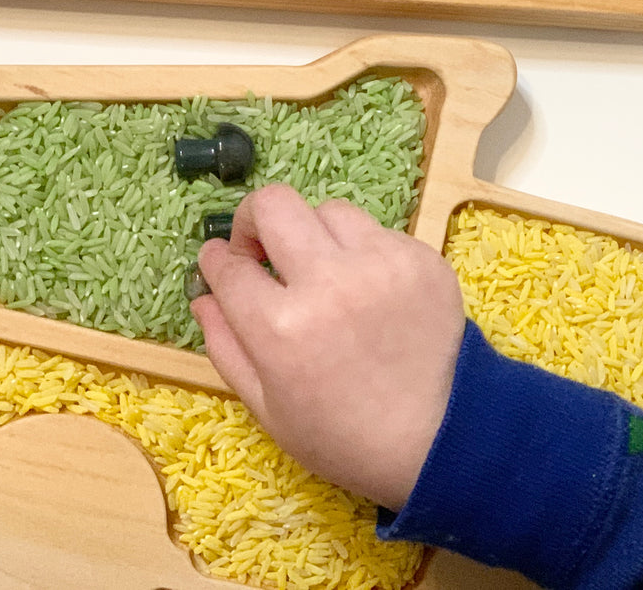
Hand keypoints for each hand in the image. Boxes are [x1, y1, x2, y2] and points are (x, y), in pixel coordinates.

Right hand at [191, 184, 464, 510]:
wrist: (440, 438)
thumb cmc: (343, 435)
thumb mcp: (268, 407)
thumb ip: (226, 346)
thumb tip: (202, 296)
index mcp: (281, 326)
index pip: (228, 265)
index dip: (216, 261)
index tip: (221, 262)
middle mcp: (329, 281)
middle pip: (273, 203)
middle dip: (254, 221)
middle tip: (263, 251)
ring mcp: (381, 262)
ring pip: (328, 210)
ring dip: (313, 235)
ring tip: (322, 273)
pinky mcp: (420, 258)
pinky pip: (376, 232)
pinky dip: (362, 253)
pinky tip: (369, 292)